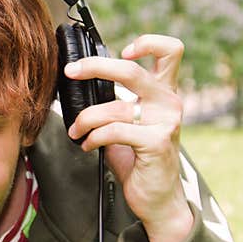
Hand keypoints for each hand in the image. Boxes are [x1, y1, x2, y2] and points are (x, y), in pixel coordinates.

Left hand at [64, 34, 192, 241]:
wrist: (158, 199)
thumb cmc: (140, 160)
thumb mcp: (128, 124)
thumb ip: (113, 104)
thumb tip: (78, 86)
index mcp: (164, 92)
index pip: (171, 51)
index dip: (147, 42)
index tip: (121, 51)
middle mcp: (169, 102)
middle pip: (131, 70)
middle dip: (94, 66)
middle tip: (71, 72)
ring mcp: (166, 122)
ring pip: (113, 107)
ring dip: (85, 118)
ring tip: (76, 130)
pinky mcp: (157, 143)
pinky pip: (113, 131)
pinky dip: (93, 137)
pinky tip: (87, 145)